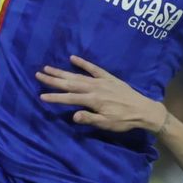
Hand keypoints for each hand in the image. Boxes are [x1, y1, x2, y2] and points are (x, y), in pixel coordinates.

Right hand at [36, 56, 164, 132]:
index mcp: (93, 100)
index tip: (41, 95)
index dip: (55, 97)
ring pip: (78, 75)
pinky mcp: (108, 77)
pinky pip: (94, 68)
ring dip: (62, 71)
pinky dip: (83, 63)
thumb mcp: (106, 124)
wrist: (144, 110)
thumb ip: (89, 118)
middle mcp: (94, 88)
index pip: (69, 98)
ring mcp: (101, 81)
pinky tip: (73, 58)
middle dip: (53, 80)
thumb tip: (73, 115)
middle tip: (38, 74)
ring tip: (48, 67)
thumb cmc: (124, 121)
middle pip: (70, 83)